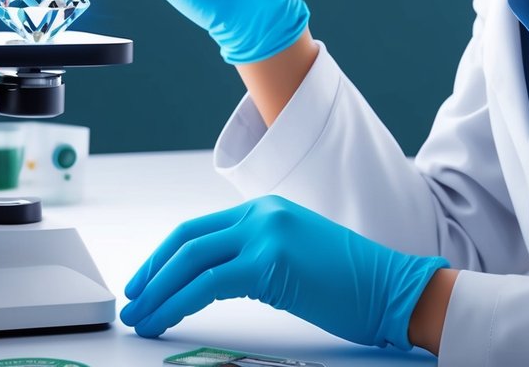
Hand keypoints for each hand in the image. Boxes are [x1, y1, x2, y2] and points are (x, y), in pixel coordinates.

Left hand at [119, 195, 448, 348]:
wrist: (395, 289)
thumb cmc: (352, 285)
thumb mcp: (294, 257)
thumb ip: (255, 258)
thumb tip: (211, 281)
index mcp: (264, 209)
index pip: (198, 230)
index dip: (164, 257)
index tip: (145, 281)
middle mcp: (260, 214)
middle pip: (186, 241)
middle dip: (153, 274)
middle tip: (133, 301)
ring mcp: (265, 234)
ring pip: (190, 260)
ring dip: (159, 291)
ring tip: (142, 317)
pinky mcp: (269, 262)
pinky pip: (207, 283)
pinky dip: (179, 302)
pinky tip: (166, 318)